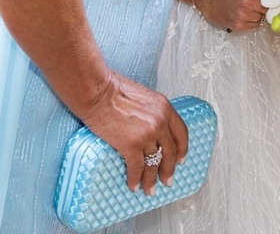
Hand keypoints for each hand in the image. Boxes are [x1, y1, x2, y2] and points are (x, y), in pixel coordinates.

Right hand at [75, 72, 188, 193]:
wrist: (97, 91)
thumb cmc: (114, 90)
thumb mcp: (144, 97)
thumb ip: (153, 113)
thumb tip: (153, 130)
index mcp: (165, 108)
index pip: (181, 133)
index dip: (182, 149)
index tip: (180, 160)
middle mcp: (160, 122)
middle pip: (170, 151)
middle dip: (169, 169)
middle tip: (168, 180)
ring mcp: (146, 135)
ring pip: (153, 163)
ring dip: (151, 179)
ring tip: (150, 189)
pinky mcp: (130, 145)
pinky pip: (136, 167)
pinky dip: (135, 179)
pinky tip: (133, 185)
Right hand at [192, 0, 265, 31]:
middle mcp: (248, 1)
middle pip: (266, 7)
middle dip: (263, 4)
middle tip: (256, 1)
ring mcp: (242, 15)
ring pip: (261, 17)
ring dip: (257, 13)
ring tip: (248, 7)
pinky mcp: (237, 25)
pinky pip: (253, 26)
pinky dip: (251, 21)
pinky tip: (244, 14)